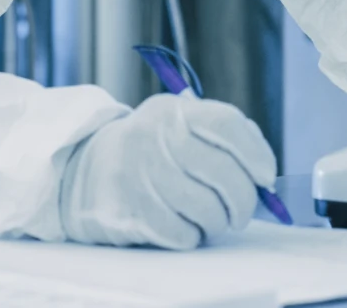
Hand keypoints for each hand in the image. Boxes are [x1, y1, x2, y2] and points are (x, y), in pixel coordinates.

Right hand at [59, 93, 275, 249]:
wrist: (81, 170)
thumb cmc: (148, 150)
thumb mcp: (177, 124)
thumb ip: (221, 136)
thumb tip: (263, 172)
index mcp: (172, 112)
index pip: (226, 125)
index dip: (255, 153)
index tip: (265, 176)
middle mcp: (154, 139)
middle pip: (224, 173)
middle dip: (244, 200)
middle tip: (242, 211)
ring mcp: (139, 176)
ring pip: (208, 211)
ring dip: (218, 221)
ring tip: (209, 217)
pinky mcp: (129, 213)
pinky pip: (183, 234)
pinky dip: (192, 235)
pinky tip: (182, 224)